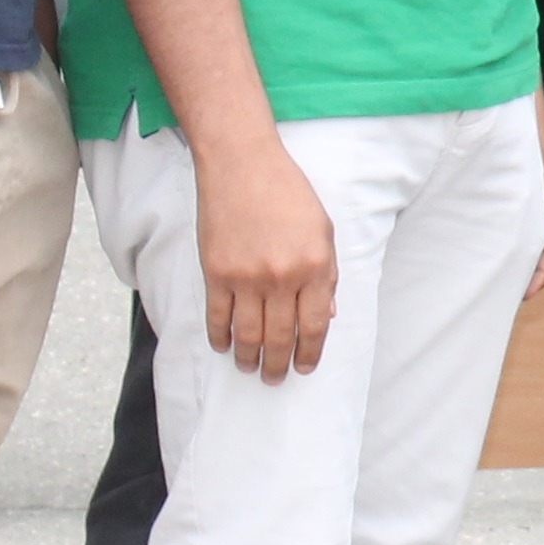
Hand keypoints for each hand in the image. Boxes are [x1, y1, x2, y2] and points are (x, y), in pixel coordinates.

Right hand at [196, 131, 337, 380]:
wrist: (242, 166)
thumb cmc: (288, 193)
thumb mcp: (323, 230)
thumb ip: (327, 275)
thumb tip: (328, 315)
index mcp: (315, 267)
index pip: (314, 326)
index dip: (310, 353)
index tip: (305, 367)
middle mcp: (282, 278)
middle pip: (281, 337)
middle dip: (279, 365)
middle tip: (276, 379)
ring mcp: (246, 277)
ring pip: (248, 334)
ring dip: (249, 358)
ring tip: (250, 369)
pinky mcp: (216, 272)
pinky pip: (217, 317)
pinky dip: (219, 337)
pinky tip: (223, 346)